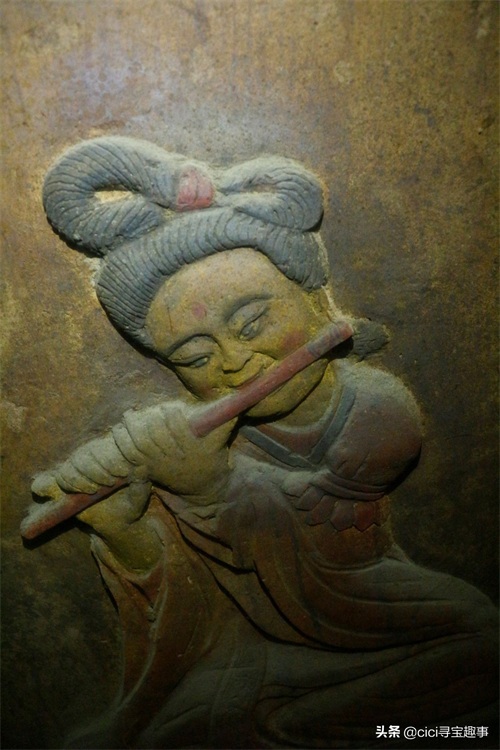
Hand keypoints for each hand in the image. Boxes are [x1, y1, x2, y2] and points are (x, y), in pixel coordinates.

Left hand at [116, 400, 235, 497]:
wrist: (202, 488)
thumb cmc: (212, 457)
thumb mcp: (221, 439)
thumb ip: (225, 417)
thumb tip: (234, 396)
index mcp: (191, 448)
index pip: (179, 430)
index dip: (172, 418)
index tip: (170, 408)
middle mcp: (174, 457)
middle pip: (156, 437)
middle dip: (147, 422)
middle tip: (142, 409)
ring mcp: (159, 464)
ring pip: (140, 446)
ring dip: (131, 431)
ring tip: (127, 417)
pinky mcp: (148, 469)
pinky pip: (131, 457)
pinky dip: (122, 444)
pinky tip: (118, 430)